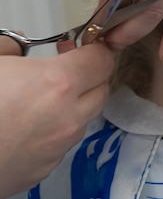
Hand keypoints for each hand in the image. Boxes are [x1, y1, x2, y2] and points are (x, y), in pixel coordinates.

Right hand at [0, 37, 112, 197]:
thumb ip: (7, 46)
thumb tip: (15, 44)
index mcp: (56, 85)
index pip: (101, 60)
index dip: (93, 50)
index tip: (83, 46)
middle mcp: (67, 118)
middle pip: (100, 90)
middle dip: (87, 76)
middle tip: (63, 67)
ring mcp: (57, 148)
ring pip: (82, 119)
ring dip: (72, 105)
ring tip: (38, 98)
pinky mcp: (43, 170)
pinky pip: (61, 144)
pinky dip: (53, 132)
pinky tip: (25, 126)